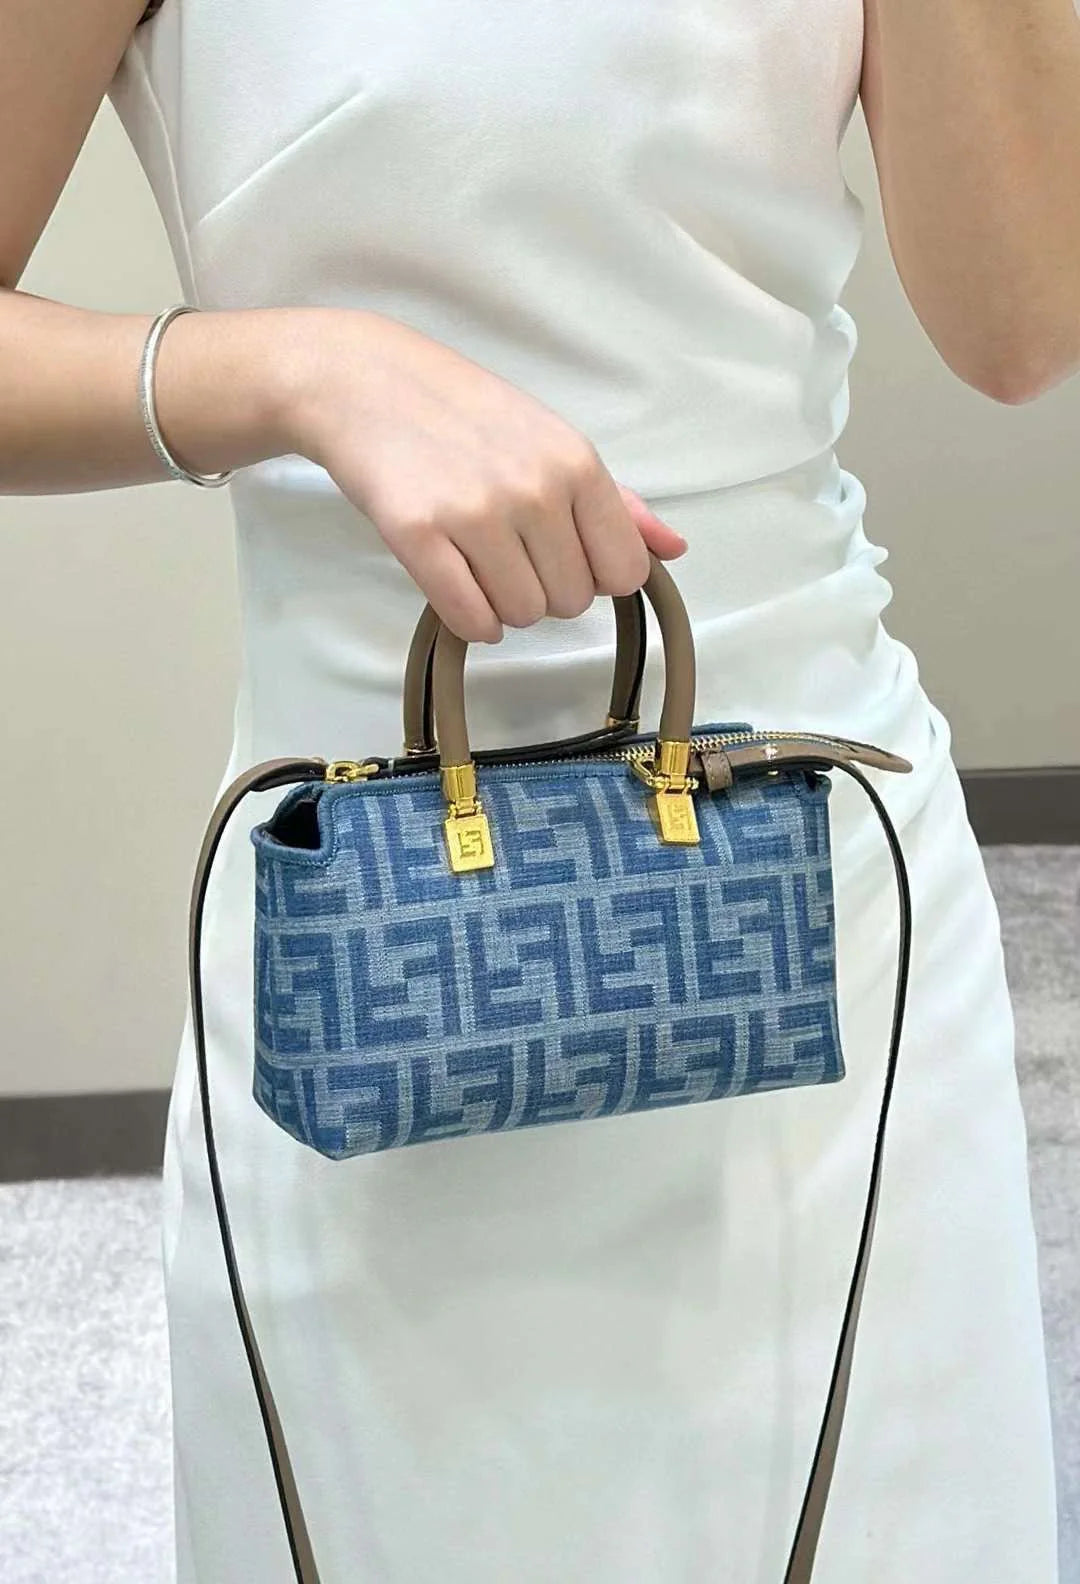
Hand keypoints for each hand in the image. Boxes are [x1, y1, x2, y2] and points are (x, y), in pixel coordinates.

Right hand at [284, 308, 687, 641]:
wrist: (367, 382)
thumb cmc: (464, 412)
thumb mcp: (551, 441)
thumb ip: (616, 502)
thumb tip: (674, 548)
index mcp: (576, 463)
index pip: (623, 571)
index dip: (594, 575)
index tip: (562, 554)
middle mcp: (533, 489)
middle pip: (571, 602)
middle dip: (544, 590)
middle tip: (509, 551)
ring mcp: (475, 513)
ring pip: (523, 615)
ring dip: (503, 604)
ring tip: (479, 561)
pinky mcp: (418, 535)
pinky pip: (469, 618)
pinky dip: (470, 619)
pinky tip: (459, 585)